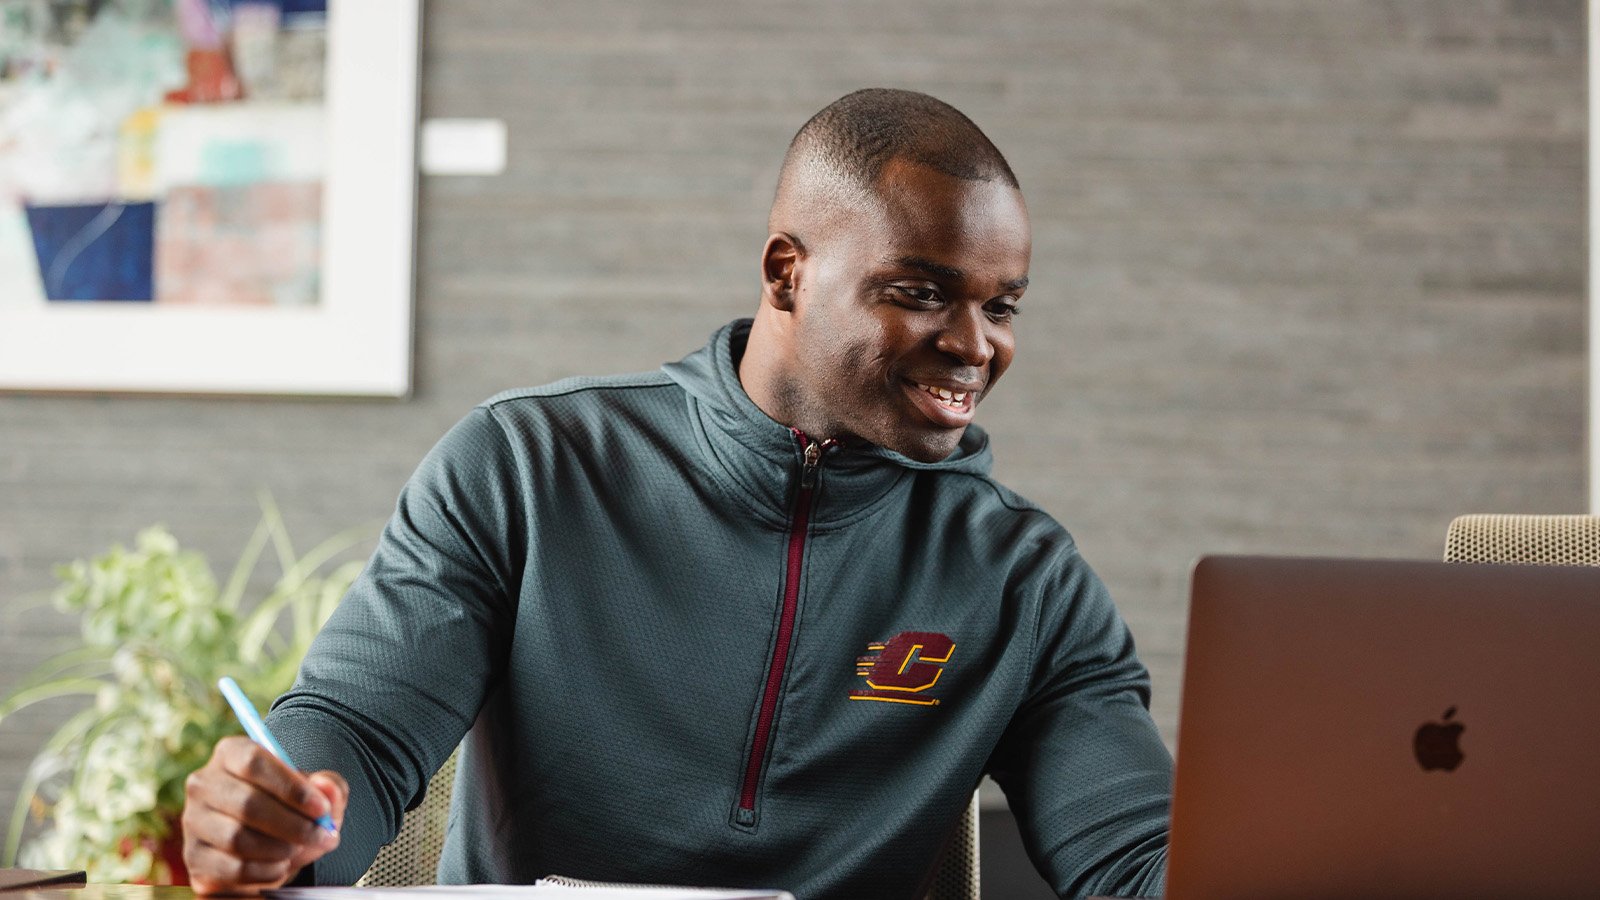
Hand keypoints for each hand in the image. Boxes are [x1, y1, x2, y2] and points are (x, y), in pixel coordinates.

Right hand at [182, 736, 348, 894]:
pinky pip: (233, 868)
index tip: (320, 808)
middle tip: (322, 835)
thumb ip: (329, 787)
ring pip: (238, 839)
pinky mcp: (195, 858)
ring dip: (281, 848)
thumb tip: (326, 789)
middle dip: (293, 824)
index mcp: (231, 753)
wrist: (267, 842)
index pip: (254, 762)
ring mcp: (193, 822)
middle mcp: (204, 784)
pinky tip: (281, 864)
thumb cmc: (291, 807)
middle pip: (247, 804)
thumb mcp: (316, 792)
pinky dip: (266, 870)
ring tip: (301, 848)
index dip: (291, 786)